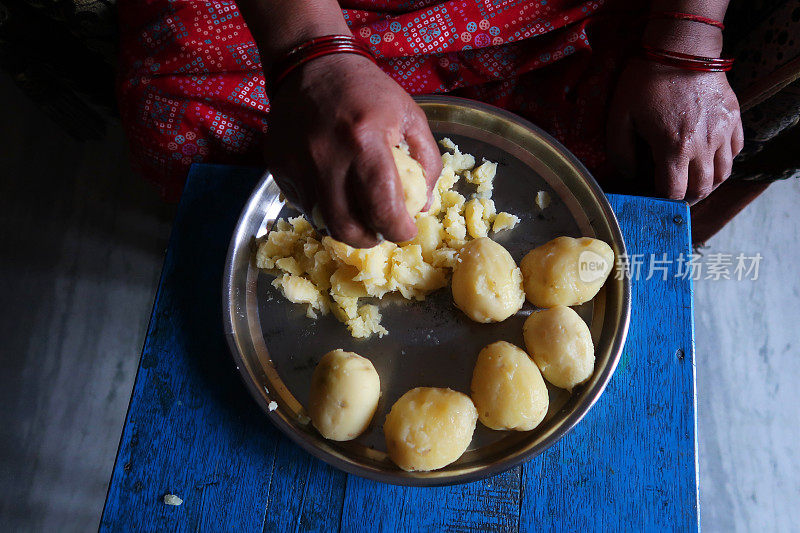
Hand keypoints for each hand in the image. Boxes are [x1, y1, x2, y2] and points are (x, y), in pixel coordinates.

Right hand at [264, 53, 441, 247]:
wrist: (311, 65)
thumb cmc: (367, 90)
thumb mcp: (410, 115)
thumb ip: (426, 161)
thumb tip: (421, 205)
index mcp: (365, 141)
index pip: (382, 207)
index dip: (398, 230)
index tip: (406, 230)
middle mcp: (327, 157)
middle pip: (346, 227)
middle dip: (369, 240)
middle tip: (380, 232)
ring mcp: (298, 164)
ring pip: (322, 221)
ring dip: (345, 227)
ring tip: (360, 215)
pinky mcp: (279, 167)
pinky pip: (303, 205)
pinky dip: (324, 209)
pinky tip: (336, 194)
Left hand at [607, 24, 743, 203]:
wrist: (680, 48)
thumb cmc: (645, 82)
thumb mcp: (620, 117)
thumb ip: (620, 152)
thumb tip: (629, 174)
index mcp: (674, 147)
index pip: (675, 193)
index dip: (662, 200)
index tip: (652, 196)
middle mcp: (704, 145)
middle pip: (702, 189)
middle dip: (686, 198)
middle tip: (673, 195)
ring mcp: (723, 131)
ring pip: (723, 174)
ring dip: (707, 183)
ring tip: (691, 181)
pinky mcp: (734, 117)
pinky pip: (736, 150)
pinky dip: (723, 161)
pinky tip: (708, 157)